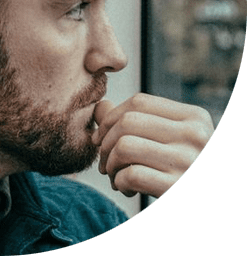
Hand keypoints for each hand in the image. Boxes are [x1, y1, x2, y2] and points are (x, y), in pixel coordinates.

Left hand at [91, 93, 213, 197]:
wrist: (209, 208)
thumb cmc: (183, 171)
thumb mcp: (168, 141)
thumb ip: (136, 122)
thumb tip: (101, 106)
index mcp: (195, 116)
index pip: (139, 102)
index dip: (111, 117)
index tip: (100, 137)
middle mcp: (196, 135)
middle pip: (128, 122)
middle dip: (105, 143)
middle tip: (104, 162)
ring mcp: (190, 161)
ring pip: (125, 147)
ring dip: (110, 164)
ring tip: (114, 176)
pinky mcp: (179, 188)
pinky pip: (131, 175)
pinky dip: (119, 182)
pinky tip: (126, 189)